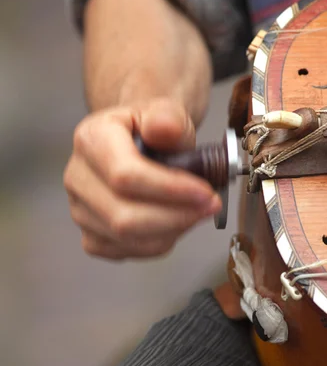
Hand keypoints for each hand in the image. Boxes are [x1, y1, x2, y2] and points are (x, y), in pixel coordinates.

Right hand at [64, 99, 221, 259]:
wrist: (140, 144)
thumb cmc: (153, 131)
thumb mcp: (166, 112)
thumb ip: (168, 118)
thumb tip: (163, 128)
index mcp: (91, 139)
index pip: (124, 176)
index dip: (169, 190)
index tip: (205, 193)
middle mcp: (77, 177)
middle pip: (123, 216)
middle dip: (176, 217)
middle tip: (209, 206)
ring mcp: (79, 210)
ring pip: (127, 239)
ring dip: (171, 231)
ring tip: (195, 212)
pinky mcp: (90, 237)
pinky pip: (126, 252)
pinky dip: (158, 243)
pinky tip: (174, 223)